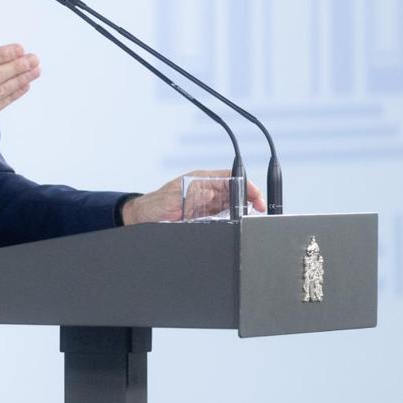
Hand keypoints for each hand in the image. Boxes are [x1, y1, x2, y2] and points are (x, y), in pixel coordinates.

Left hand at [120, 169, 265, 224]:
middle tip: (260, 209)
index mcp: (200, 180)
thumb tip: (212, 194)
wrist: (142, 219)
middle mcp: (206, 190)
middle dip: (250, 199)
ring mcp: (206, 203)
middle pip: (235, 192)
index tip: (255, 196)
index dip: (245, 186)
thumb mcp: (173, 199)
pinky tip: (239, 223)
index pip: (230, 178)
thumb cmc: (154, 205)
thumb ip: (193, 197)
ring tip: (252, 218)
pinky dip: (234, 220)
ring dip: (244, 210)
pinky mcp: (205, 216)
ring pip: (233, 205)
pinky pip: (224, 216)